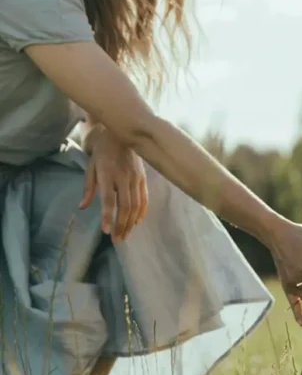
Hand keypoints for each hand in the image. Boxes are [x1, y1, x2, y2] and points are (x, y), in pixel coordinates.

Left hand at [79, 126, 147, 242]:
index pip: (109, 199)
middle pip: (125, 206)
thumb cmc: (103, 151)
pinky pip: (144, 199)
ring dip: (131, 222)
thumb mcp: (91, 167)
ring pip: (136, 205)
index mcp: (108, 174)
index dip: (108, 216)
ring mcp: (136, 178)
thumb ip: (88, 188)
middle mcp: (124, 177)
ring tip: (126, 235)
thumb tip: (82, 207)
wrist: (122, 134)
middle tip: (117, 240)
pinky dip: (141, 212)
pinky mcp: (143, 178)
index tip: (106, 231)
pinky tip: (137, 222)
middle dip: (122, 225)